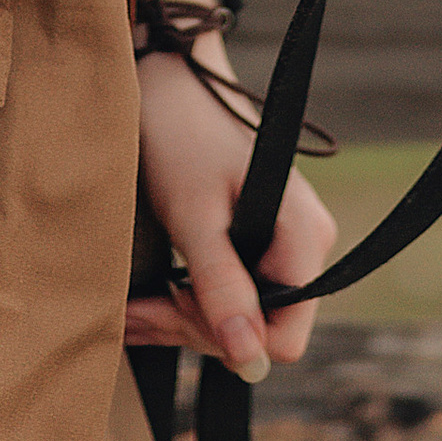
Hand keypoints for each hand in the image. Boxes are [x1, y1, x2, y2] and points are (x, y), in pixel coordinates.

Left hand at [123, 37, 335, 382]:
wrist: (169, 79)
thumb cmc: (180, 137)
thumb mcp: (193, 215)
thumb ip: (221, 287)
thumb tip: (249, 361)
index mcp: (305, 235)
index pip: (285, 337)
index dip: (230, 337)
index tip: (179, 303)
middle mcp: (307, 242)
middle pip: (261, 330)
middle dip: (197, 325)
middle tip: (140, 308)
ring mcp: (286, 241)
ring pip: (244, 316)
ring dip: (185, 316)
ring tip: (134, 308)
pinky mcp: (261, 239)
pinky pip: (235, 291)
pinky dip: (190, 300)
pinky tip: (149, 300)